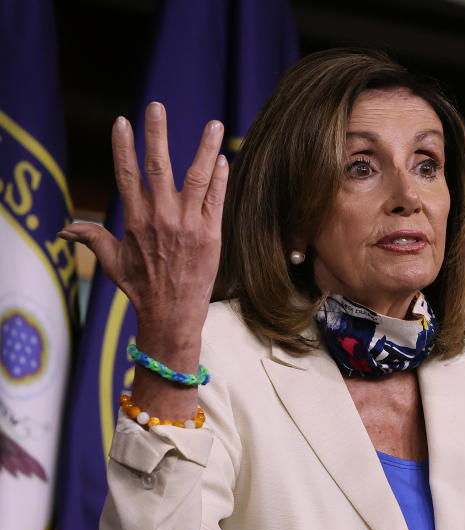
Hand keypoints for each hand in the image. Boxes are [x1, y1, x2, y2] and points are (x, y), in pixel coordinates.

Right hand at [58, 102, 226, 332]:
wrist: (172, 313)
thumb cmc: (142, 288)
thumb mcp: (112, 262)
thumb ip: (92, 238)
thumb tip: (64, 230)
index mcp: (135, 220)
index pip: (127, 174)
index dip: (124, 147)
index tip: (122, 121)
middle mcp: (161, 217)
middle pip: (159, 166)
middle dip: (157, 134)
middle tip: (156, 106)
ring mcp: (188, 224)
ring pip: (197, 177)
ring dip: (206, 149)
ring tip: (214, 124)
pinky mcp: (211, 233)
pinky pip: (217, 199)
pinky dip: (221, 178)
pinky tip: (224, 158)